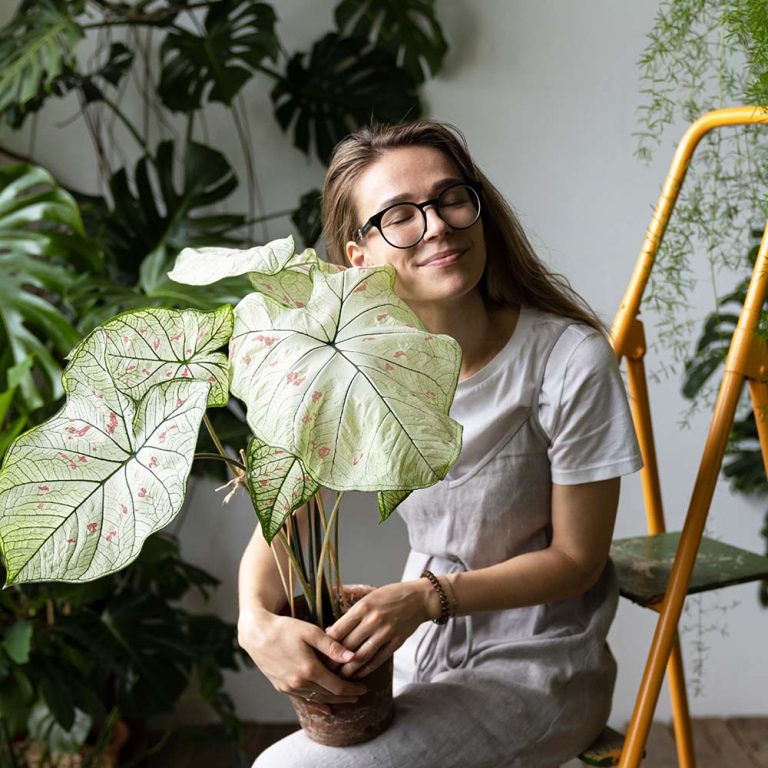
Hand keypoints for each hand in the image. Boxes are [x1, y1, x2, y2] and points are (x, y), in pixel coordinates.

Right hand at [238, 608, 367, 714]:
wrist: (256, 633)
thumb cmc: (284, 628)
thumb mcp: (310, 632)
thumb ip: (332, 646)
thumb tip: (352, 657)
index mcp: (309, 670)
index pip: (337, 686)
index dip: (352, 689)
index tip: (364, 689)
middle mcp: (299, 683)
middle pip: (328, 696)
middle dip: (345, 697)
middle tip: (359, 695)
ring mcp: (288, 687)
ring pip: (316, 699)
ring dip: (332, 701)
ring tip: (346, 699)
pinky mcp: (280, 687)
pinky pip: (303, 700)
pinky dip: (315, 704)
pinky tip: (324, 707)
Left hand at [325, 580, 433, 678]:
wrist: (419, 598)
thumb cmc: (390, 596)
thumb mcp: (368, 599)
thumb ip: (351, 616)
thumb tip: (330, 632)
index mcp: (362, 608)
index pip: (338, 630)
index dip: (326, 645)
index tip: (318, 653)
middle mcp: (373, 620)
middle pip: (347, 646)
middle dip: (334, 661)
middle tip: (324, 670)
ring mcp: (385, 633)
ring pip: (361, 657)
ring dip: (348, 670)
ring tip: (339, 677)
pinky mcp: (396, 642)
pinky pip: (377, 660)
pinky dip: (366, 669)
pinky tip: (358, 674)